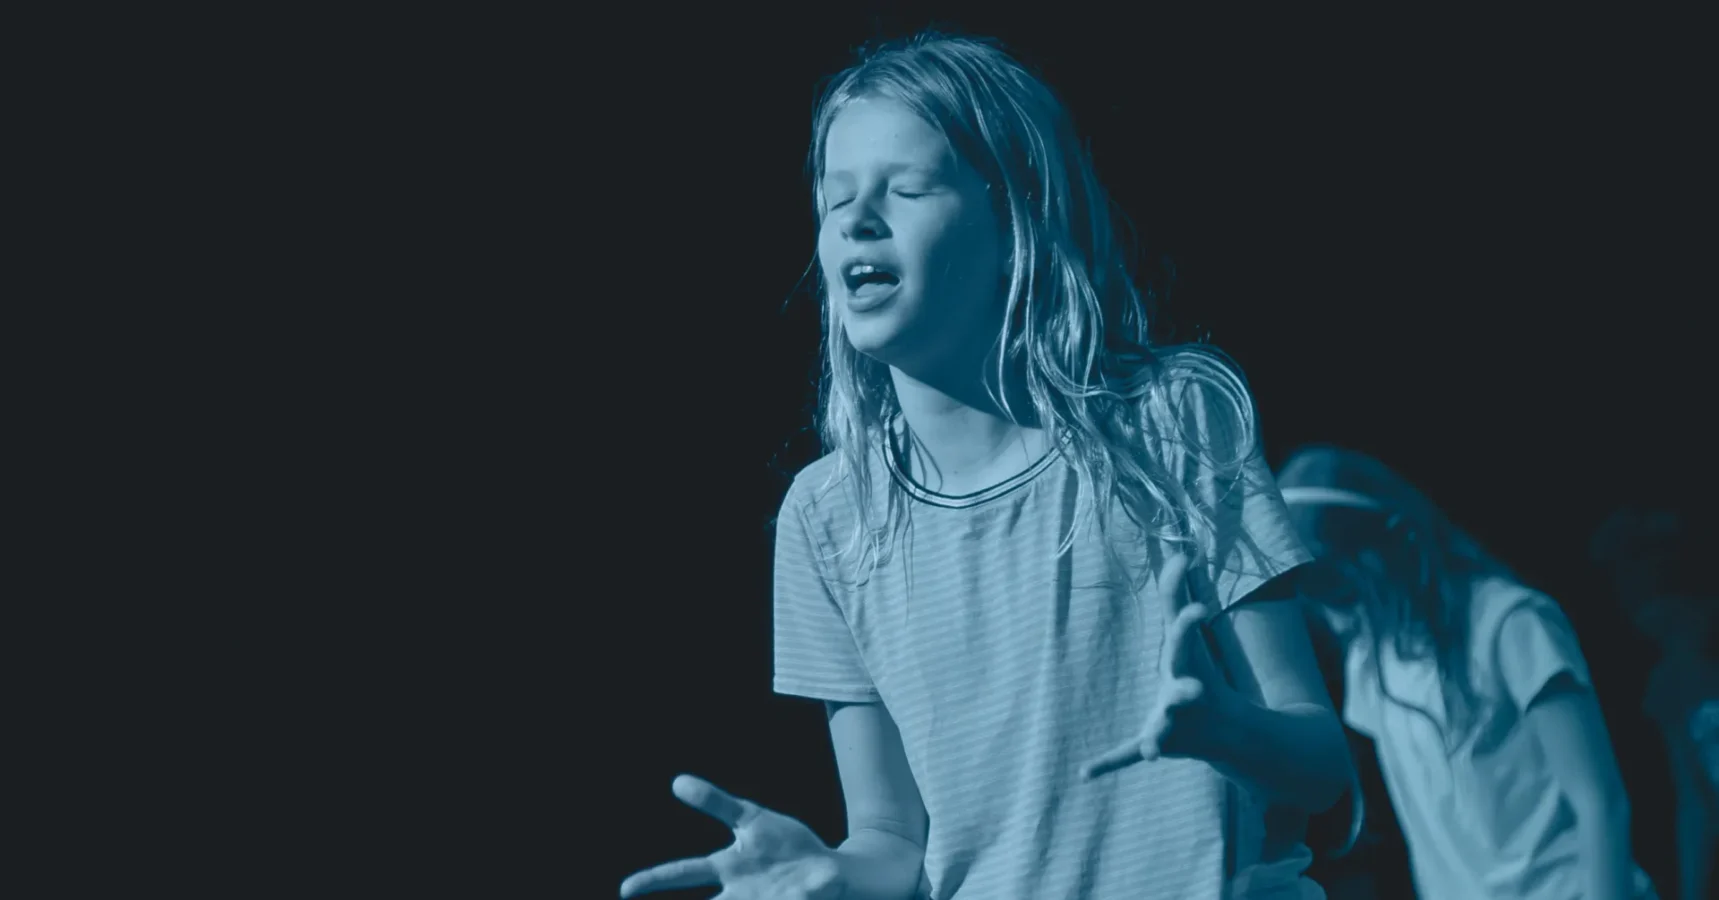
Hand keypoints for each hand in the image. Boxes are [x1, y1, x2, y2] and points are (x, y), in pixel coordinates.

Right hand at [618, 775, 842, 898]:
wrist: (832, 873)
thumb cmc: (786, 845)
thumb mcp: (752, 819)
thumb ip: (717, 803)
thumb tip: (676, 782)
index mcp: (729, 868)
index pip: (684, 873)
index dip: (654, 880)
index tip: (624, 890)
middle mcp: (740, 892)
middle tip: (630, 896)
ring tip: (761, 897)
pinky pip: (788, 898)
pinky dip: (792, 895)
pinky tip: (791, 894)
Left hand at [1082, 553, 1232, 778]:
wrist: (1226, 730)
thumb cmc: (1198, 671)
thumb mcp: (1188, 635)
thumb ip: (1178, 594)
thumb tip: (1182, 551)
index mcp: (1188, 666)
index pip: (1187, 641)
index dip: (1188, 623)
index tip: (1195, 608)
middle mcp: (1184, 697)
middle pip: (1185, 694)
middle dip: (1188, 693)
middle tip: (1195, 692)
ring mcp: (1171, 725)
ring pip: (1163, 732)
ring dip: (1157, 739)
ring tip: (1153, 747)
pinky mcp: (1155, 743)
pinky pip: (1128, 755)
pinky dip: (1108, 764)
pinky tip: (1084, 773)